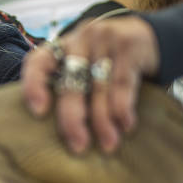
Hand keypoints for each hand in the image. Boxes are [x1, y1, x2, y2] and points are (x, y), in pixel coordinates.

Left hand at [21, 16, 159, 153]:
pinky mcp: (129, 45)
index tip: (38, 111)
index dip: (34, 85)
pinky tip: (125, 125)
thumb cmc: (108, 62)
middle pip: (70, 82)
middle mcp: (80, 40)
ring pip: (98, 87)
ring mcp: (104, 39)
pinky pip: (122, 82)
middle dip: (73, 118)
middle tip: (78, 146)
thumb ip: (70, 89)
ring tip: (108, 144)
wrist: (148, 36)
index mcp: (61, 47)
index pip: (37, 62)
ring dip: (103, 121)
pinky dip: (122, 107)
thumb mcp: (85, 68)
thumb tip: (59, 137)